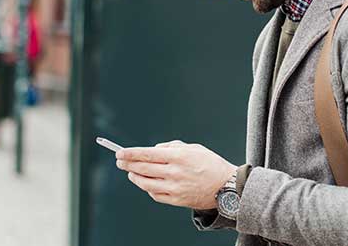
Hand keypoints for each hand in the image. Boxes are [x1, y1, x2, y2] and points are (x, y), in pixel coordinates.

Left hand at [115, 140, 236, 209]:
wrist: (226, 186)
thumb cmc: (210, 164)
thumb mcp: (193, 148)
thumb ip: (171, 147)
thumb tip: (153, 150)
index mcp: (179, 157)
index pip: (147, 154)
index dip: (131, 153)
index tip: (120, 153)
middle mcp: (175, 173)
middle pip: (143, 169)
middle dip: (128, 164)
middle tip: (120, 162)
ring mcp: (175, 188)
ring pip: (146, 183)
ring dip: (135, 177)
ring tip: (131, 173)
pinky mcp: (177, 200)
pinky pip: (155, 195)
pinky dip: (148, 189)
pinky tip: (146, 183)